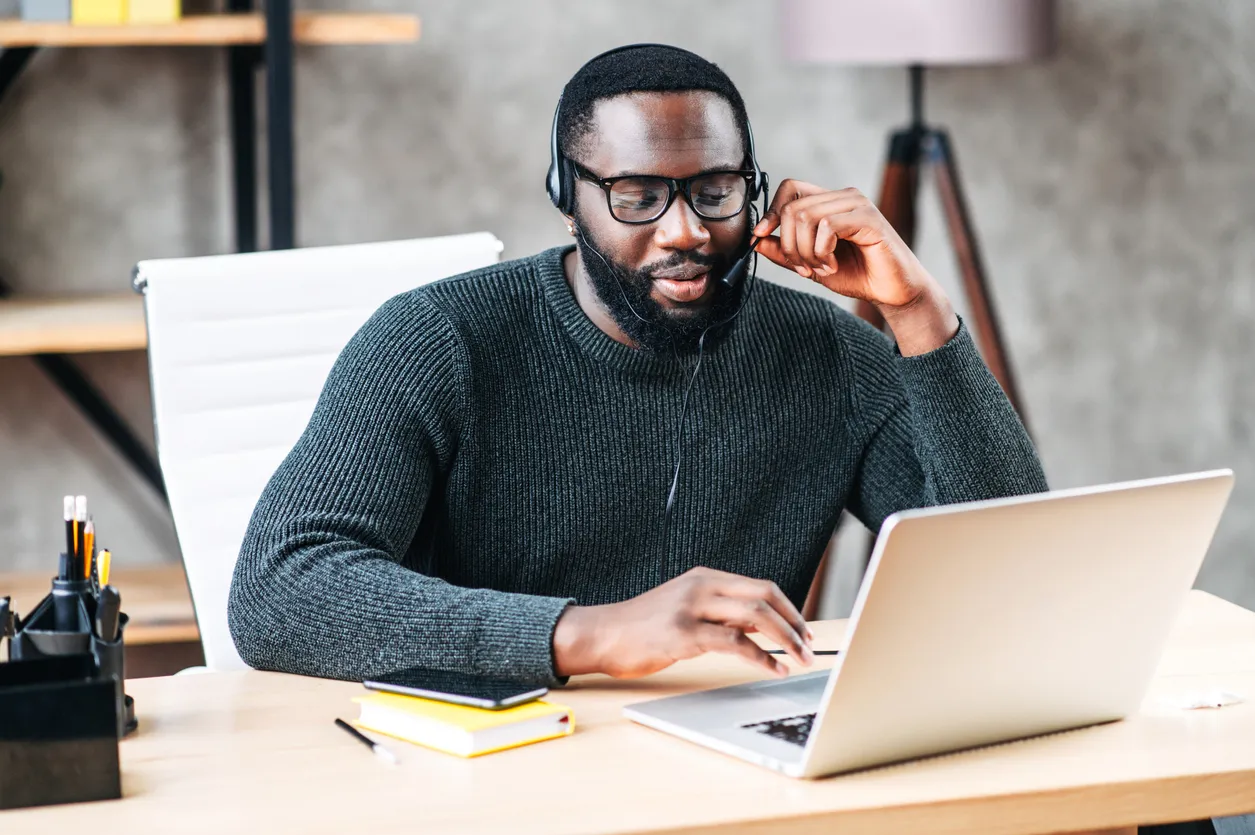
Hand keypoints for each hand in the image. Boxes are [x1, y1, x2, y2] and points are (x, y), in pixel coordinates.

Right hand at [552, 567, 814, 678]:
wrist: (602, 633)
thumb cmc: (643, 626)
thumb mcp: (684, 607)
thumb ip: (719, 611)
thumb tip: (761, 627)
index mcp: (704, 577)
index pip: (760, 586)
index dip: (788, 608)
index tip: (804, 630)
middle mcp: (701, 586)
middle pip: (764, 596)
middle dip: (794, 623)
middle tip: (808, 646)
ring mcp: (691, 608)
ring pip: (754, 617)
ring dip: (785, 640)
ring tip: (798, 659)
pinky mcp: (683, 634)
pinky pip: (734, 643)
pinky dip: (761, 658)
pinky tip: (773, 668)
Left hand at [753, 181, 958, 354]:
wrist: (892, 291)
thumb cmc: (858, 275)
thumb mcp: (812, 265)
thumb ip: (786, 253)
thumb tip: (758, 241)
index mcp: (829, 203)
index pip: (790, 189)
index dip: (771, 212)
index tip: (761, 237)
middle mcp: (843, 197)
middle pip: (793, 208)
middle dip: (789, 245)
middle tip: (803, 268)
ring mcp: (857, 204)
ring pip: (806, 216)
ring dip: (805, 251)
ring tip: (821, 268)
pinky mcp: (868, 218)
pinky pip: (827, 226)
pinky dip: (822, 251)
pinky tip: (832, 265)